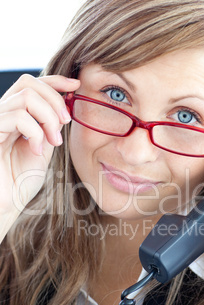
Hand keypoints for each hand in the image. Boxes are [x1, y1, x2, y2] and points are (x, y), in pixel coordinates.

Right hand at [0, 74, 79, 215]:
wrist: (5, 204)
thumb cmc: (21, 181)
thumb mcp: (43, 148)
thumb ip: (50, 127)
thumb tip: (64, 106)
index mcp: (14, 116)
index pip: (31, 85)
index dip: (54, 81)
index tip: (76, 86)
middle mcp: (2, 114)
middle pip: (28, 83)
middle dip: (55, 99)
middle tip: (66, 122)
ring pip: (26, 97)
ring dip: (49, 118)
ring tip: (54, 142)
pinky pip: (18, 116)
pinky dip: (36, 132)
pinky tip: (37, 150)